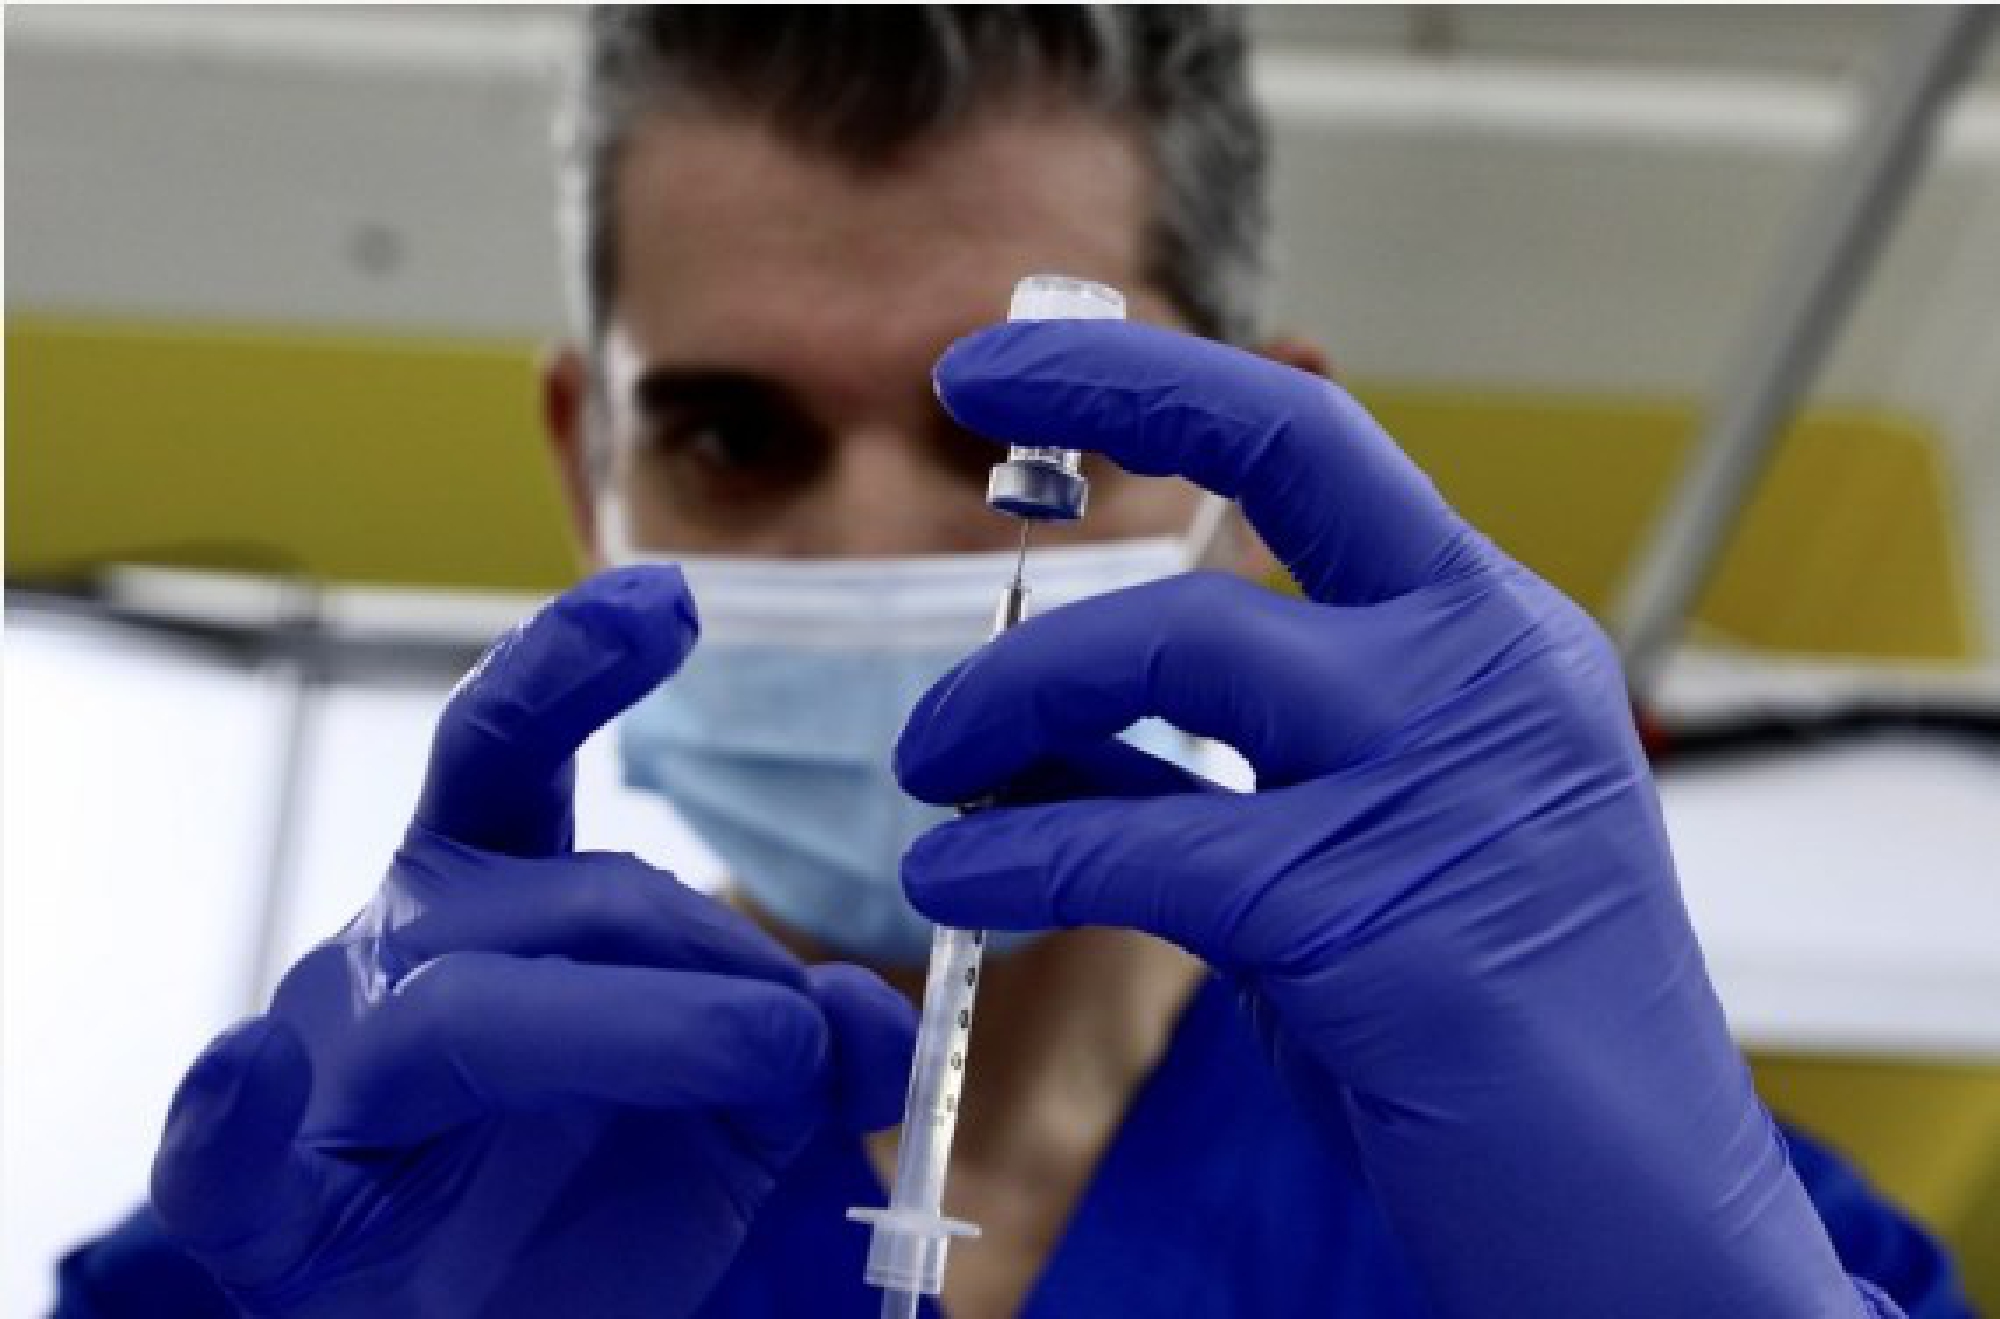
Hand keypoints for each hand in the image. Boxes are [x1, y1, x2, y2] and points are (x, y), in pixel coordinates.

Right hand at [151, 568, 915, 1317]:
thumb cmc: (600, 1207)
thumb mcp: (745, 1114)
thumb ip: (814, 1055)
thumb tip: (874, 1023)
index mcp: (494, 900)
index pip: (510, 749)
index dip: (573, 663)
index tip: (671, 601)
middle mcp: (405, 953)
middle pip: (562, 897)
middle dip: (711, 955)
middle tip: (807, 1042)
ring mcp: (332, 1069)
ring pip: (466, 1009)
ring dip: (635, 1032)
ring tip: (765, 1067)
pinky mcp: (269, 1203)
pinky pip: (222, 1156)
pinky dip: (227, 1117)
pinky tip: (250, 1074)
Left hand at [898, 322, 1879, 1316]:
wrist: (1636, 1220)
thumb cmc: (1484, 1032)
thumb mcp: (1355, 844)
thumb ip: (1212, 758)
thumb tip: (1029, 710)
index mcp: (1489, 636)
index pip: (1318, 443)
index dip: (1158, 376)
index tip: (1014, 363)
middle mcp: (1487, 667)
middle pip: (1279, 456)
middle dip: (1107, 393)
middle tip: (951, 410)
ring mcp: (1448, 777)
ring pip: (1179, 649)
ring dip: (1011, 697)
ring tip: (926, 769)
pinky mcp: (1378, 914)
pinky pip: (1143, 844)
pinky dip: (1020, 859)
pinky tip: (958, 886)